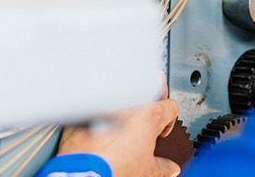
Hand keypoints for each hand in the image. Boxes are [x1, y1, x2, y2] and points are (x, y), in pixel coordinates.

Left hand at [57, 80, 180, 176]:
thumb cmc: (112, 168)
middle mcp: (129, 103)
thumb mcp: (145, 171)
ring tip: (120, 125)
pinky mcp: (85, 108)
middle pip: (150, 87)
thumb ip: (162, 166)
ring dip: (124, 105)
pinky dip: (99, 113)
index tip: (160, 132)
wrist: (83, 172)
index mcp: (149, 114)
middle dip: (151, 100)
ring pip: (122, 92)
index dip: (169, 120)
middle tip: (146, 119)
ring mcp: (106, 103)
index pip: (170, 106)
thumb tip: (170, 169)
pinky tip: (98, 129)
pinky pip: (97, 104)